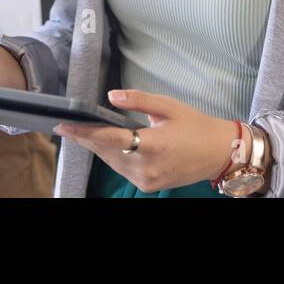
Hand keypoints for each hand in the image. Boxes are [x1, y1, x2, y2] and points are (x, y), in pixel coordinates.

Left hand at [54, 90, 240, 191]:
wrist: (218, 154)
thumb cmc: (195, 126)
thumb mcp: (169, 106)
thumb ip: (138, 100)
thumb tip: (110, 96)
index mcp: (154, 145)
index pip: (111, 138)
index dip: (85, 132)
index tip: (65, 125)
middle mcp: (147, 167)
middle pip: (106, 151)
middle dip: (85, 138)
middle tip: (65, 125)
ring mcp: (147, 180)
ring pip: (111, 162)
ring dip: (96, 147)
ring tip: (79, 132)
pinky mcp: (148, 186)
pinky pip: (121, 169)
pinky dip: (110, 156)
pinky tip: (102, 144)